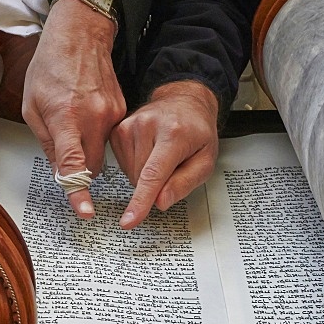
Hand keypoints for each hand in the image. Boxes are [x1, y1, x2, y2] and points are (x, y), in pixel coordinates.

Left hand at [21, 0, 125, 218]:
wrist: (80, 35)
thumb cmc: (51, 66)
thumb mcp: (32, 106)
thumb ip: (48, 144)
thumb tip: (60, 173)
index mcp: (66, 117)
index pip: (75, 164)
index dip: (78, 191)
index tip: (84, 211)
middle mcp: (94, 117)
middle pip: (93, 166)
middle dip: (80, 169)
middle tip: (65, 154)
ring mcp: (111, 113)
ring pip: (102, 152)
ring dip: (88, 150)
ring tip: (73, 124)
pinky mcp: (121, 110)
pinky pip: (109, 136)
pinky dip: (97, 134)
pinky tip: (85, 113)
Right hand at [112, 80, 219, 228]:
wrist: (184, 102)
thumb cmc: (197, 132)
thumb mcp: (205, 160)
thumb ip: (184, 183)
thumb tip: (160, 202)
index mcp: (173, 133)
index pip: (153, 175)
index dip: (141, 201)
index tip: (129, 220)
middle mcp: (147, 125)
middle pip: (141, 179)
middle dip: (156, 184)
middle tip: (172, 163)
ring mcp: (129, 125)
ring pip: (130, 175)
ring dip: (145, 174)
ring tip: (161, 153)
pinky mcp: (117, 130)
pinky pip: (122, 165)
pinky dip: (136, 166)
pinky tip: (148, 151)